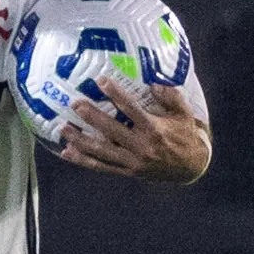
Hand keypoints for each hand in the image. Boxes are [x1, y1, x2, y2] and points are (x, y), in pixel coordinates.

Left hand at [56, 82, 210, 183]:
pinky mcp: (127, 172)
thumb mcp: (184, 113)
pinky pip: (101, 166)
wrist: (191, 167)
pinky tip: (67, 152)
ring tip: (63, 128)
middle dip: (91, 116)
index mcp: (154, 130)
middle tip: (75, 103)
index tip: (101, 81)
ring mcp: (132, 161)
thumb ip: (171, 96)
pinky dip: (83, 160)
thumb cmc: (185, 135)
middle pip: (111, 130)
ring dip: (80, 140)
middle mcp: (141, 146)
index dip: (116, 94)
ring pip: (101, 150)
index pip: (132, 109)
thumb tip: (154, 82)